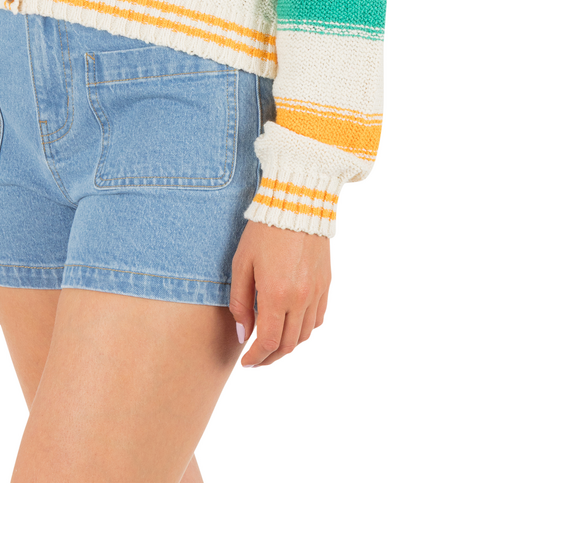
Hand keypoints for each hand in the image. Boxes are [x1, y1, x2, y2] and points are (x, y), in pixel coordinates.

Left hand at [229, 219, 329, 367]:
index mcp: (277, 295)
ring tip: (272, 344)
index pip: (269, 342)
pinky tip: (292, 325)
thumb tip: (243, 335)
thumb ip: (241, 303)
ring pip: (305, 334)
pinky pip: (318, 317)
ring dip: (288, 345)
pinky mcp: (326, 283)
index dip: (257, 357)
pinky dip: (304, 329)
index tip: (247, 362)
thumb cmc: (263, 231)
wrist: (297, 203)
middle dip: (271, 357)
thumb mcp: (242, 264)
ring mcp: (316, 292)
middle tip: (257, 359)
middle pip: (289, 344)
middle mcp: (300, 298)